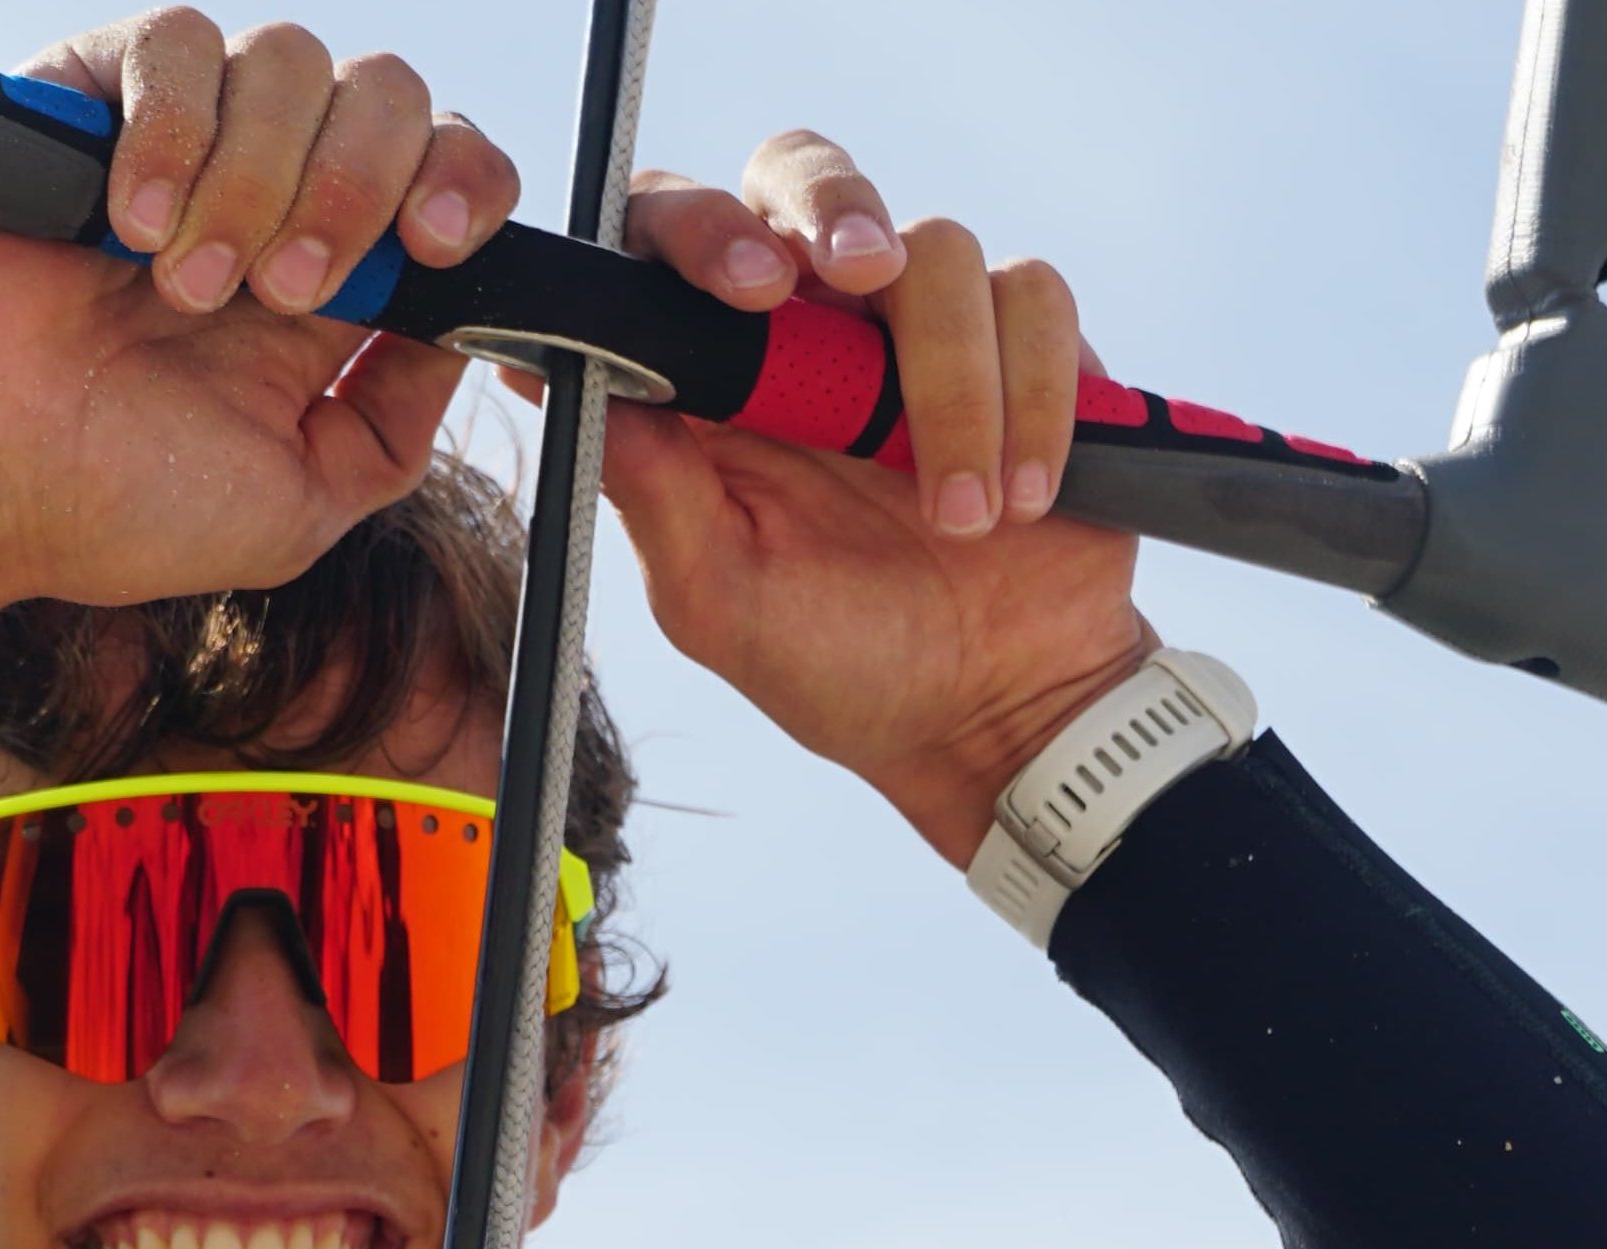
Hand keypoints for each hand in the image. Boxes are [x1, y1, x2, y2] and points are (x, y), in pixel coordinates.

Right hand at [0, 14, 519, 652]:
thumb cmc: (109, 504)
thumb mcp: (297, 506)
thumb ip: (390, 425)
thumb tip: (462, 336)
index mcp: (325, 281)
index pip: (439, 171)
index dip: (462, 182)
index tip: (437, 246)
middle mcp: (266, 192)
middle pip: (385, 94)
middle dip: (357, 189)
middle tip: (284, 293)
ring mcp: (182, 135)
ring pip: (288, 61)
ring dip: (254, 182)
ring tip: (181, 291)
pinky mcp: (92, 90)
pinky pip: (179, 44)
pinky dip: (173, 136)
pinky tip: (133, 232)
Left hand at [591, 135, 1156, 864]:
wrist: (996, 719)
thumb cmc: (846, 669)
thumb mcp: (721, 604)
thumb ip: (651, 494)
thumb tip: (571, 383)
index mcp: (720, 384)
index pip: (674, 243)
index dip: (694, 231)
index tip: (744, 290)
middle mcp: (813, 335)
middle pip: (800, 171)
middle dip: (829, 207)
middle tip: (859, 274)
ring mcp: (921, 331)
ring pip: (936, 247)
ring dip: (953, 382)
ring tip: (957, 521)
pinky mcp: (1027, 343)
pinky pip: (1035, 299)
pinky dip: (1033, 398)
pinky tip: (1020, 498)